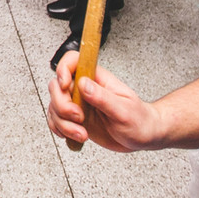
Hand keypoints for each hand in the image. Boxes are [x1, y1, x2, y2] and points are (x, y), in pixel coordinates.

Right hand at [46, 51, 161, 151]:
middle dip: (62, 105)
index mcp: (98, 79)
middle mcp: (85, 89)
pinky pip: (56, 120)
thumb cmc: (140, 120)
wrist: (144, 136)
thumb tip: (84, 84)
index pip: (73, 61)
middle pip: (57, 86)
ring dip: (63, 123)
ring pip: (54, 106)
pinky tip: (74, 135)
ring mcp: (79, 104)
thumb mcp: (124, 110)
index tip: (66, 87)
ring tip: (81, 133)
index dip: (62, 70)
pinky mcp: (76, 119)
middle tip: (79, 118)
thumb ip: (103, 97)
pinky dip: (60, 129)